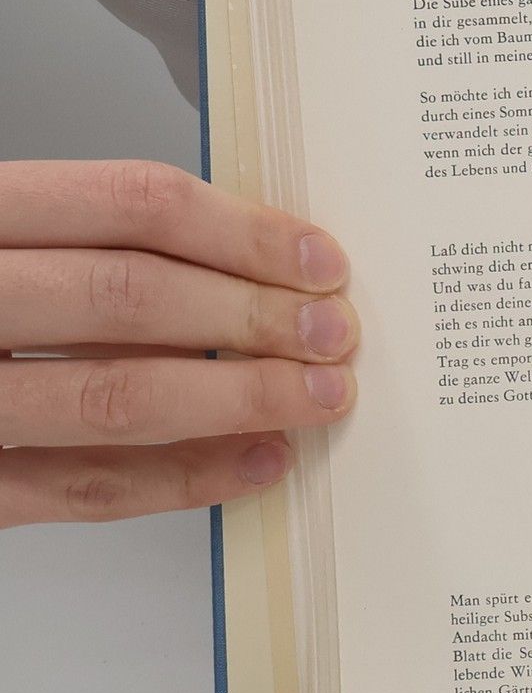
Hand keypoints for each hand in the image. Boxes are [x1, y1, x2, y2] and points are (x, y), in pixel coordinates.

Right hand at [0, 160, 357, 527]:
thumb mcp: (3, 238)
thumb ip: (86, 241)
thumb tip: (246, 267)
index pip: (129, 205)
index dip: (243, 233)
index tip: (321, 262)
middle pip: (131, 297)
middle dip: (255, 319)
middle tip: (337, 336)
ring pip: (112, 395)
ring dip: (237, 400)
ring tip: (315, 398)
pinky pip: (80, 488)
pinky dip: (181, 479)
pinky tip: (254, 463)